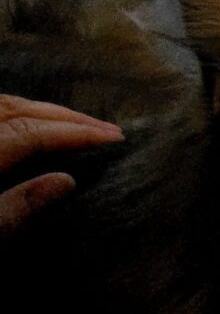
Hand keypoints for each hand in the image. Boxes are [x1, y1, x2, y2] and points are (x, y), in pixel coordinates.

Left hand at [0, 94, 123, 234]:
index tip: (114, 139)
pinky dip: (21, 113)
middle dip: (69, 117)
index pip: (30, 133)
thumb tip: (65, 182)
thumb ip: (14, 208)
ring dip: (46, 112)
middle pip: (19, 110)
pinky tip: (38, 124)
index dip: (75, 134)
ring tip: (83, 124)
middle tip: (111, 130)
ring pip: (4, 105)